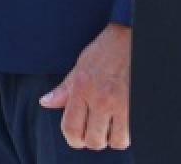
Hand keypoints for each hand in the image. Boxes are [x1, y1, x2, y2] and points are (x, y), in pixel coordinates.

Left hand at [39, 22, 130, 149]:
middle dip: (91, 140)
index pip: (71, 128)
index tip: (76, 137)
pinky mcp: (135, 106)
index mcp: (82, 89)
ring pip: (113, 142)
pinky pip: (128, 135)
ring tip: (108, 127)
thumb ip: (63, 89)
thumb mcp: (79, 67)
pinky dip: (123, 135)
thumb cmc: (104, 51)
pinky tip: (120, 124)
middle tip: (93, 131)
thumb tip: (45, 102)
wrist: (130, 39)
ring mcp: (120, 104)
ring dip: (109, 139)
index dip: (72, 139)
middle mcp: (100, 99)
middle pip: (92, 140)